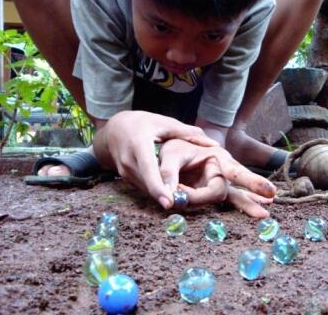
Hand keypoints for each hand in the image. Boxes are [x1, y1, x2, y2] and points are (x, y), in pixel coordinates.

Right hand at [93, 111, 218, 208]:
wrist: (114, 129)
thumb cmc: (142, 123)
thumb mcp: (165, 123)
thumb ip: (189, 134)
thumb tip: (214, 144)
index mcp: (139, 144)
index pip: (148, 169)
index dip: (158, 187)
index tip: (168, 203)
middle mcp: (129, 161)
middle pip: (148, 184)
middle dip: (165, 196)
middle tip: (186, 205)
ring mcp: (125, 172)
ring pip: (146, 190)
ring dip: (163, 196)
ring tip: (182, 201)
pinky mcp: (126, 179)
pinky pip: (144, 189)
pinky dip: (157, 191)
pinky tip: (171, 193)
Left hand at [159, 139, 275, 217]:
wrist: (168, 147)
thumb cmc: (172, 148)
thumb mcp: (169, 157)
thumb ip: (168, 175)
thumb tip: (168, 200)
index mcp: (217, 157)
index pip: (235, 173)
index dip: (250, 182)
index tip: (264, 192)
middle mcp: (222, 170)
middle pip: (235, 188)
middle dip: (248, 197)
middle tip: (269, 202)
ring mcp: (219, 182)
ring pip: (235, 196)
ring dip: (248, 204)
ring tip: (265, 213)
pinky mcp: (211, 191)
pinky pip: (227, 201)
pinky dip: (240, 205)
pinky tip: (257, 208)